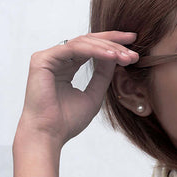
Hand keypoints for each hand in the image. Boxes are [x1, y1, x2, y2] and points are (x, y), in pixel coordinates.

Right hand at [17, 31, 138, 147]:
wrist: (49, 135)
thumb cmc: (67, 121)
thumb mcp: (94, 95)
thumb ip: (103, 75)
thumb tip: (116, 56)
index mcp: (66, 67)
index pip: (91, 48)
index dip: (113, 43)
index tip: (133, 45)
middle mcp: (57, 59)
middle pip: (89, 41)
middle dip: (113, 42)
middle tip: (133, 46)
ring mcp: (48, 58)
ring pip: (83, 42)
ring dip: (107, 47)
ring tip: (125, 56)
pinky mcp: (42, 59)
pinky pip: (74, 48)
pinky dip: (95, 51)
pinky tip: (112, 56)